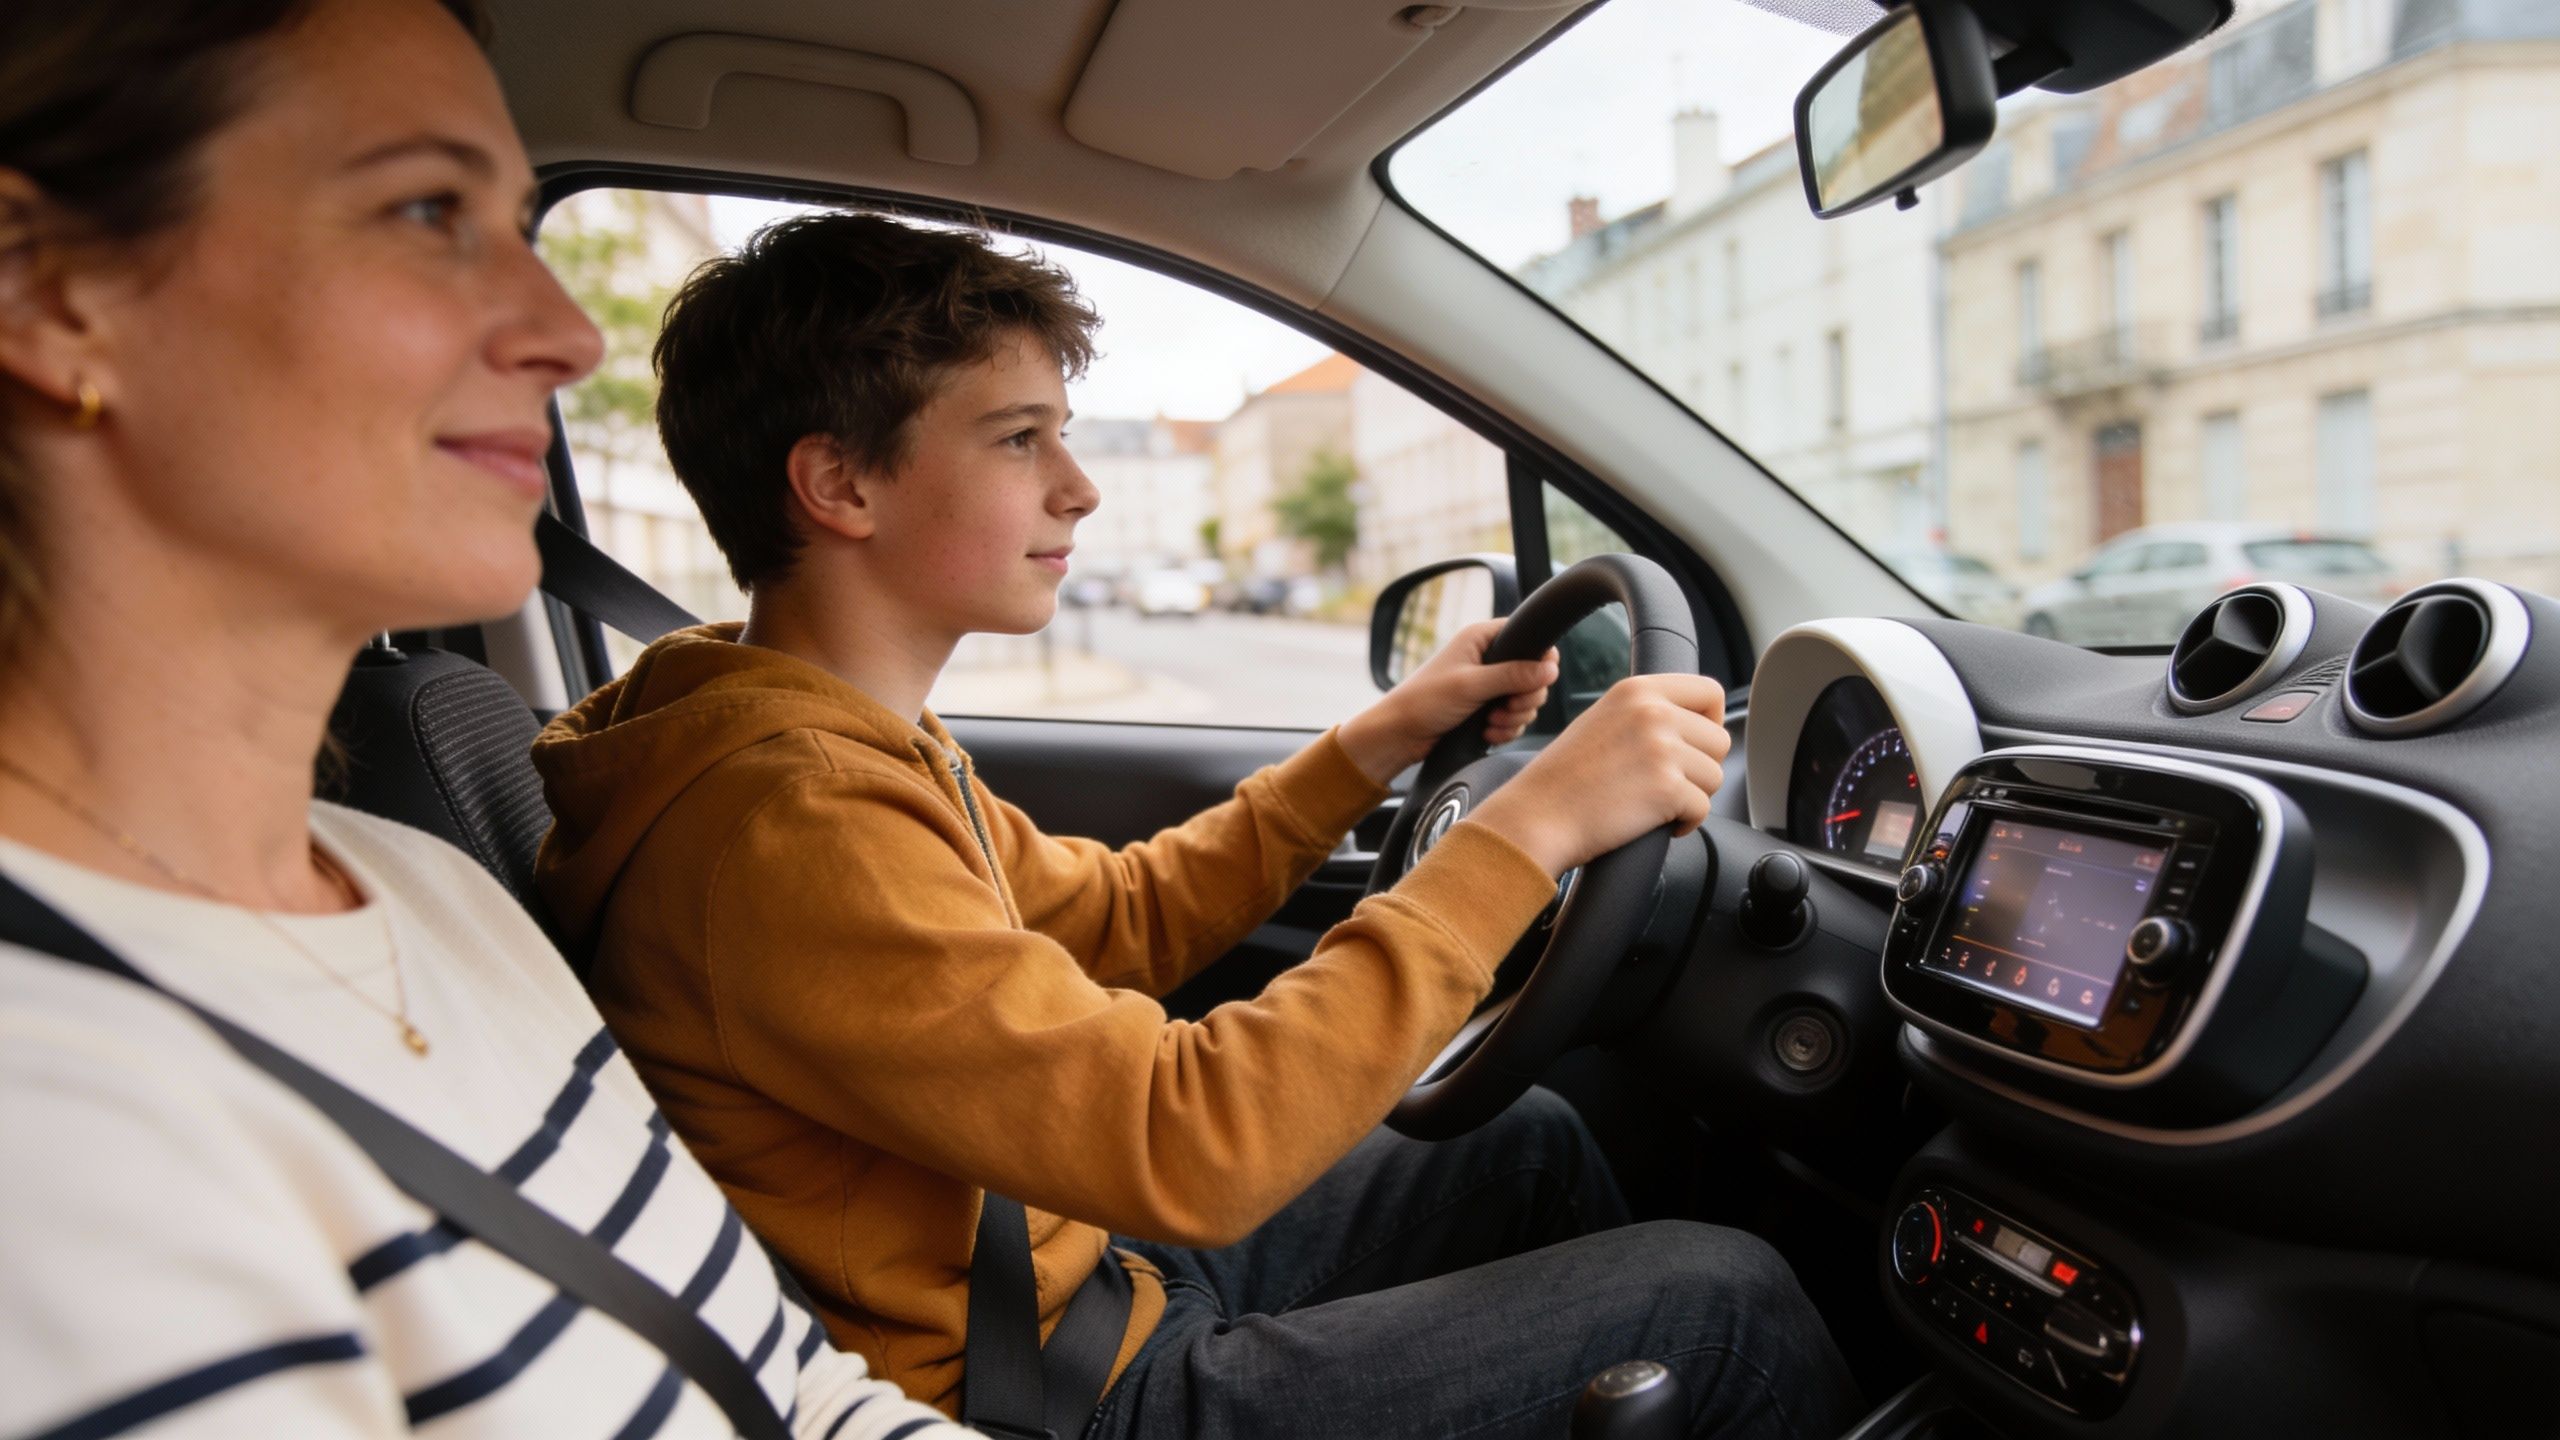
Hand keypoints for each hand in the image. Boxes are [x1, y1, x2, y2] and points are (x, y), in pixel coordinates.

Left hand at [1335, 620, 1559, 782]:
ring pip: (1526, 700)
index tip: (1534, 682)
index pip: (1529, 637)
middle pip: (1534, 674)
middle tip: (1508, 708)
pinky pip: (1514, 718)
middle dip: (1526, 698)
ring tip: (1492, 724)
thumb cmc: (1424, 701)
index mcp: (1482, 638)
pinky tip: (1488, 734)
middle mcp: (1488, 658)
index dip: (1540, 660)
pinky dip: (1505, 729)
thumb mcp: (1471, 685)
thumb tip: (1551, 669)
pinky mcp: (1487, 708)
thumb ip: (1512, 675)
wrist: (1400, 734)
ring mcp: (1489, 685)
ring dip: (1514, 718)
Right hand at [1466, 674, 1729, 876]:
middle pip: (1719, 740)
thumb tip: (1696, 723)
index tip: (1694, 745)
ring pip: (1716, 777)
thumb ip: (1646, 712)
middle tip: (1665, 783)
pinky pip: (1703, 809)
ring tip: (1654, 802)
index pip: (1710, 692)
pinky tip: (1654, 822)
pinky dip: (1685, 823)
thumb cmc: (1564, 778)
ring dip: (1693, 796)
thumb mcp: (1603, 720)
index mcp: (1637, 690)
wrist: (1537, 816)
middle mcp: (1653, 712)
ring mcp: (1662, 749)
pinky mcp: (1667, 788)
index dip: (1710, 722)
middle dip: (1700, 768)